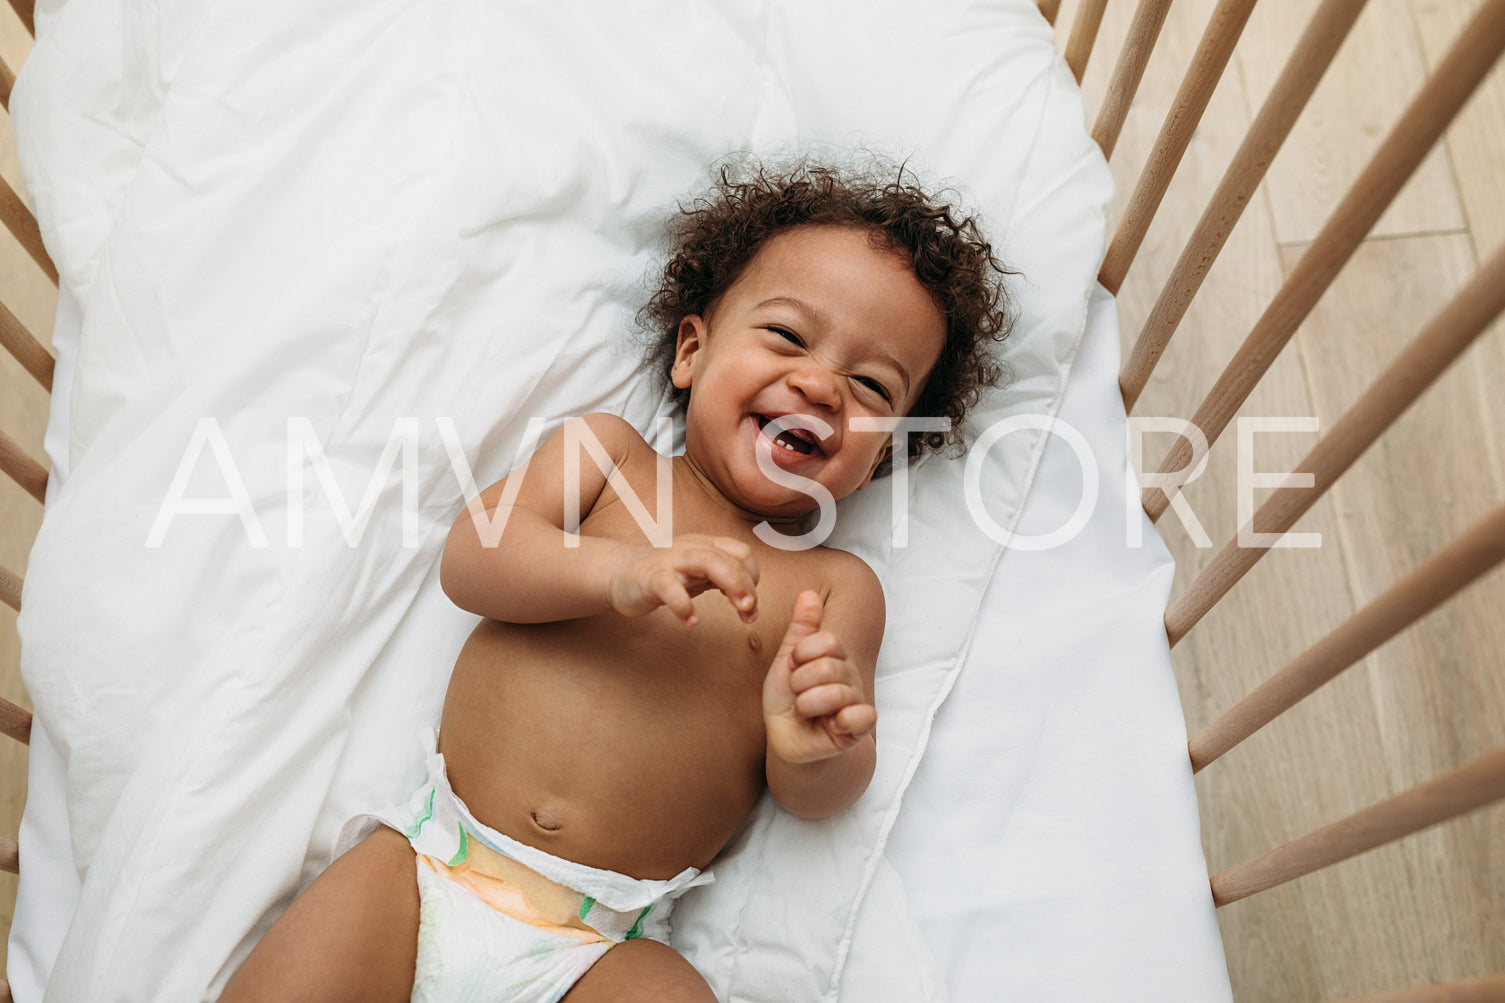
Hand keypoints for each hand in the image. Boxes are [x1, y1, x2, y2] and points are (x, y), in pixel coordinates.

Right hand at [606, 534, 759, 625]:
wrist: (620, 573)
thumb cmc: (664, 575)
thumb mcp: (698, 574)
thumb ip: (722, 580)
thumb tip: (751, 598)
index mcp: (706, 546)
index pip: (742, 553)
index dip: (754, 577)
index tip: (750, 602)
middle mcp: (693, 548)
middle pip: (731, 558)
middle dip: (748, 585)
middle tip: (751, 612)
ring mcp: (672, 561)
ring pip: (709, 562)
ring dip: (732, 585)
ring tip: (741, 610)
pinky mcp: (652, 578)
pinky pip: (671, 589)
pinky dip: (684, 606)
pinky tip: (692, 621)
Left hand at [763, 590, 876, 763]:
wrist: (787, 737)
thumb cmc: (787, 697)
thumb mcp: (787, 660)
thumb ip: (800, 628)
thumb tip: (809, 593)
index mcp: (834, 656)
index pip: (827, 640)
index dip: (802, 654)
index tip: (793, 666)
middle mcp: (849, 675)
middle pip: (828, 667)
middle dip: (800, 682)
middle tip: (796, 694)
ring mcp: (855, 701)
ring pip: (836, 692)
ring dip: (807, 704)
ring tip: (803, 711)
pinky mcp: (858, 728)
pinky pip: (863, 716)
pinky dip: (842, 720)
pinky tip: (831, 724)